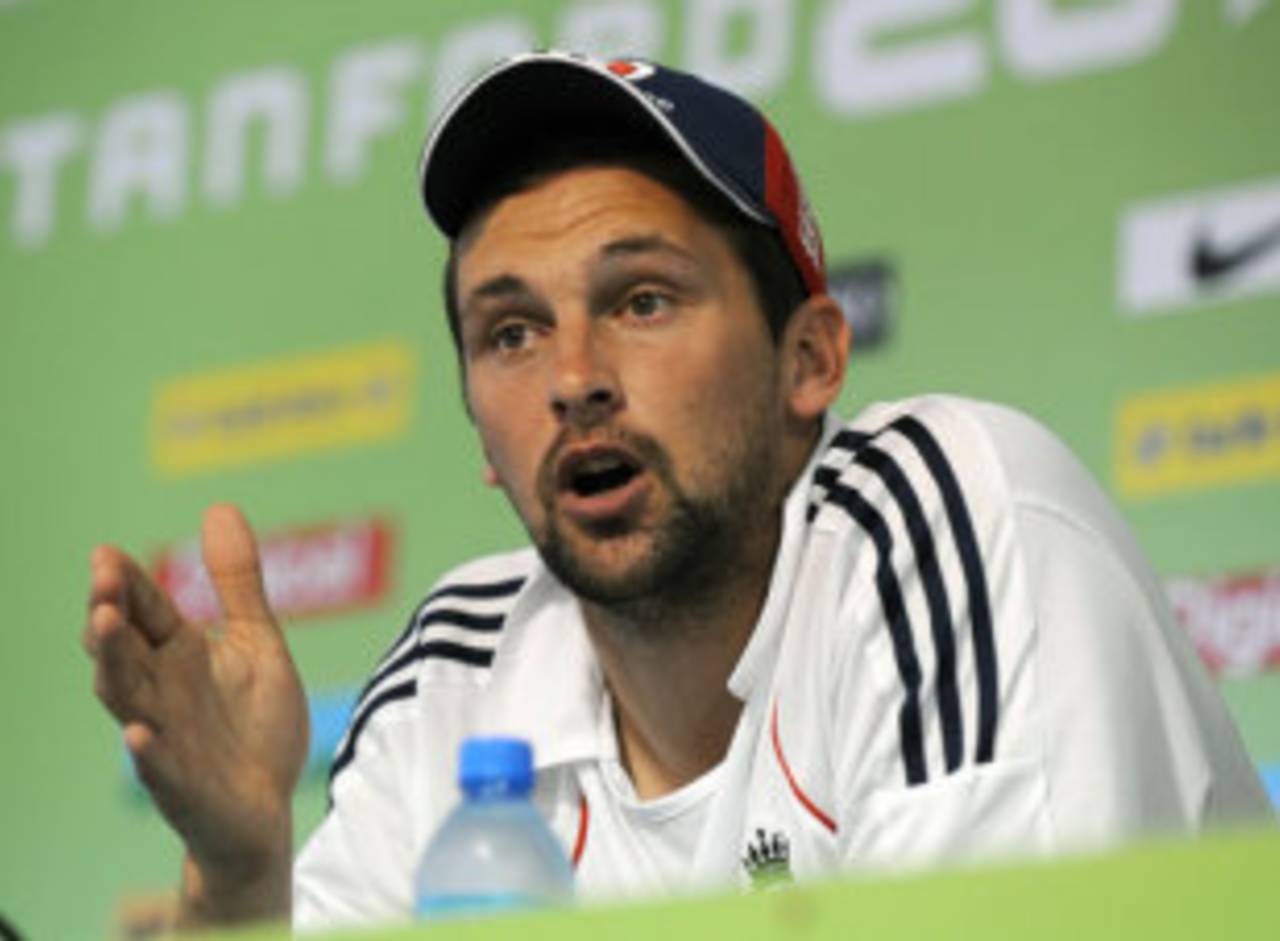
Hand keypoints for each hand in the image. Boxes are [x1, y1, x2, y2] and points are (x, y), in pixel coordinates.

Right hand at [84, 504, 307, 925]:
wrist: (269, 808)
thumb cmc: (255, 726)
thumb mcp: (258, 643)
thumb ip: (238, 584)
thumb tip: (219, 507)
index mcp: (179, 655)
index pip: (144, 611)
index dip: (125, 584)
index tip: (106, 553)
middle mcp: (162, 692)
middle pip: (124, 649)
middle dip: (110, 616)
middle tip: (101, 582)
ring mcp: (166, 738)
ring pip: (127, 699)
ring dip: (114, 665)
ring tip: (105, 626)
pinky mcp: (182, 784)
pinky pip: (159, 767)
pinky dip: (148, 751)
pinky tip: (138, 732)